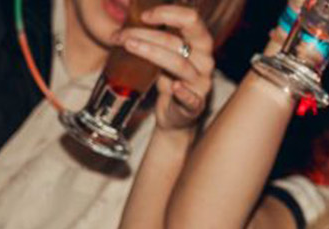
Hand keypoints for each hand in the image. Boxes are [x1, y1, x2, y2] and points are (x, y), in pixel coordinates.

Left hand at [118, 4, 216, 133]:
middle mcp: (205, 60)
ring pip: (178, 65)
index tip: (143, 16)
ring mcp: (201, 84)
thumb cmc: (169, 79)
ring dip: (152, 53)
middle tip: (123, 36)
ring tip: (129, 47)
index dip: (168, 13)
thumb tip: (129, 16)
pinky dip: (184, 93)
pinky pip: (192, 99)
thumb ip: (157, 36)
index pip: (191, 19)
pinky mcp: (195, 106)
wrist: (174, 116)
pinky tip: (175, 88)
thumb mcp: (165, 54)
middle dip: (148, 35)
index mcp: (200, 42)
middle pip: (179, 42)